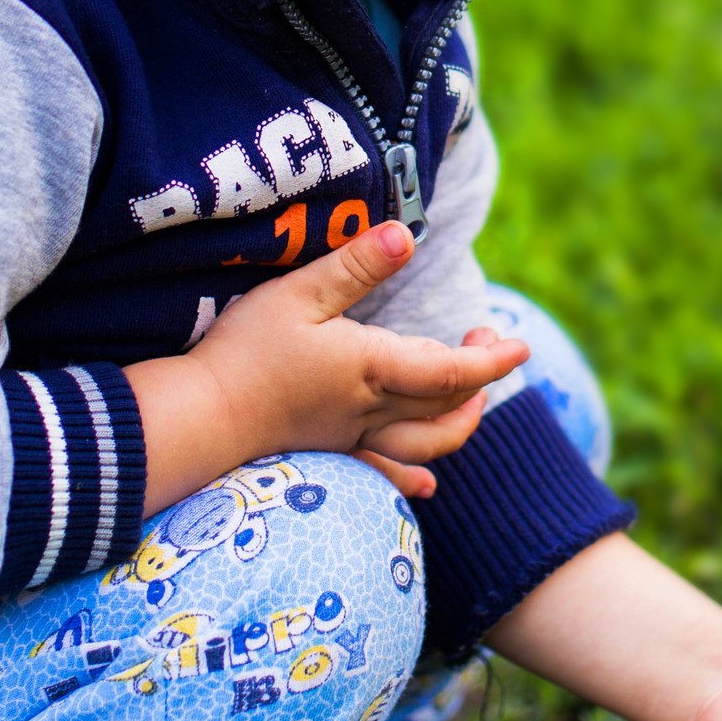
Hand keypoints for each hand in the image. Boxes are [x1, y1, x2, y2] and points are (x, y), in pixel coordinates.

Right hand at [188, 222, 527, 495]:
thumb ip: (355, 265)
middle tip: (486, 341)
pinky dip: (413, 478)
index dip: (491, 361)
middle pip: (446, 406)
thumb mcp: (298, 292)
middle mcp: (371, 410)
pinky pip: (383, 475)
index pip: (451, 372)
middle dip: (480, 378)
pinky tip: (426, 485)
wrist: (201, 420)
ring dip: (459, 424)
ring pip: (425, 443)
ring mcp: (350, 439)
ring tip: (474, 401)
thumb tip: (406, 235)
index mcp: (372, 368)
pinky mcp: (327, 454)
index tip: (520, 345)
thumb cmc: (246, 352)